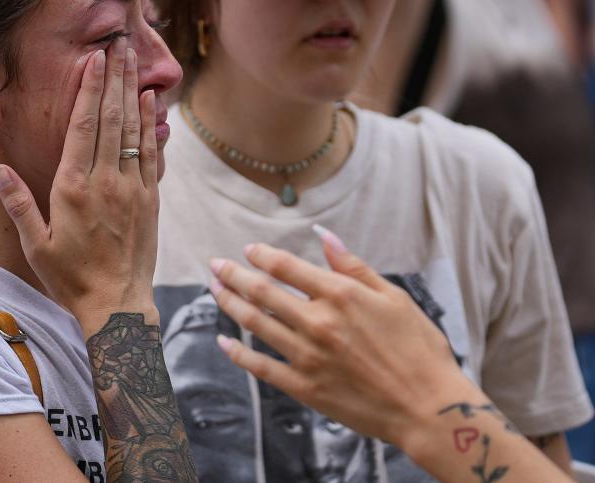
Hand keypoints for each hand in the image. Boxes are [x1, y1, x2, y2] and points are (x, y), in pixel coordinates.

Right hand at [0, 42, 158, 336]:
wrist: (118, 306)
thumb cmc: (70, 278)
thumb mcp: (35, 244)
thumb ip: (18, 203)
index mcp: (74, 187)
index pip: (84, 127)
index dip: (91, 90)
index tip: (95, 60)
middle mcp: (107, 181)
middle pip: (113, 119)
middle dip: (116, 79)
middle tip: (120, 45)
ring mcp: (133, 189)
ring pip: (135, 131)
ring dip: (135, 93)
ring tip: (136, 62)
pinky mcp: (150, 200)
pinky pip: (152, 155)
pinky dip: (153, 126)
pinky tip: (153, 105)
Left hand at [210, 229, 473, 449]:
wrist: (429, 408)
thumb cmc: (419, 349)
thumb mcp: (393, 297)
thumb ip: (353, 266)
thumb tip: (324, 235)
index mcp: (340, 296)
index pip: (286, 267)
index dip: (262, 256)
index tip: (248, 250)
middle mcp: (318, 322)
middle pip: (262, 292)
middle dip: (233, 275)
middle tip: (215, 265)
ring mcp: (308, 356)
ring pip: (255, 324)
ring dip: (230, 304)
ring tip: (215, 291)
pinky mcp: (305, 388)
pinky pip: (261, 367)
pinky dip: (238, 353)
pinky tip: (223, 342)